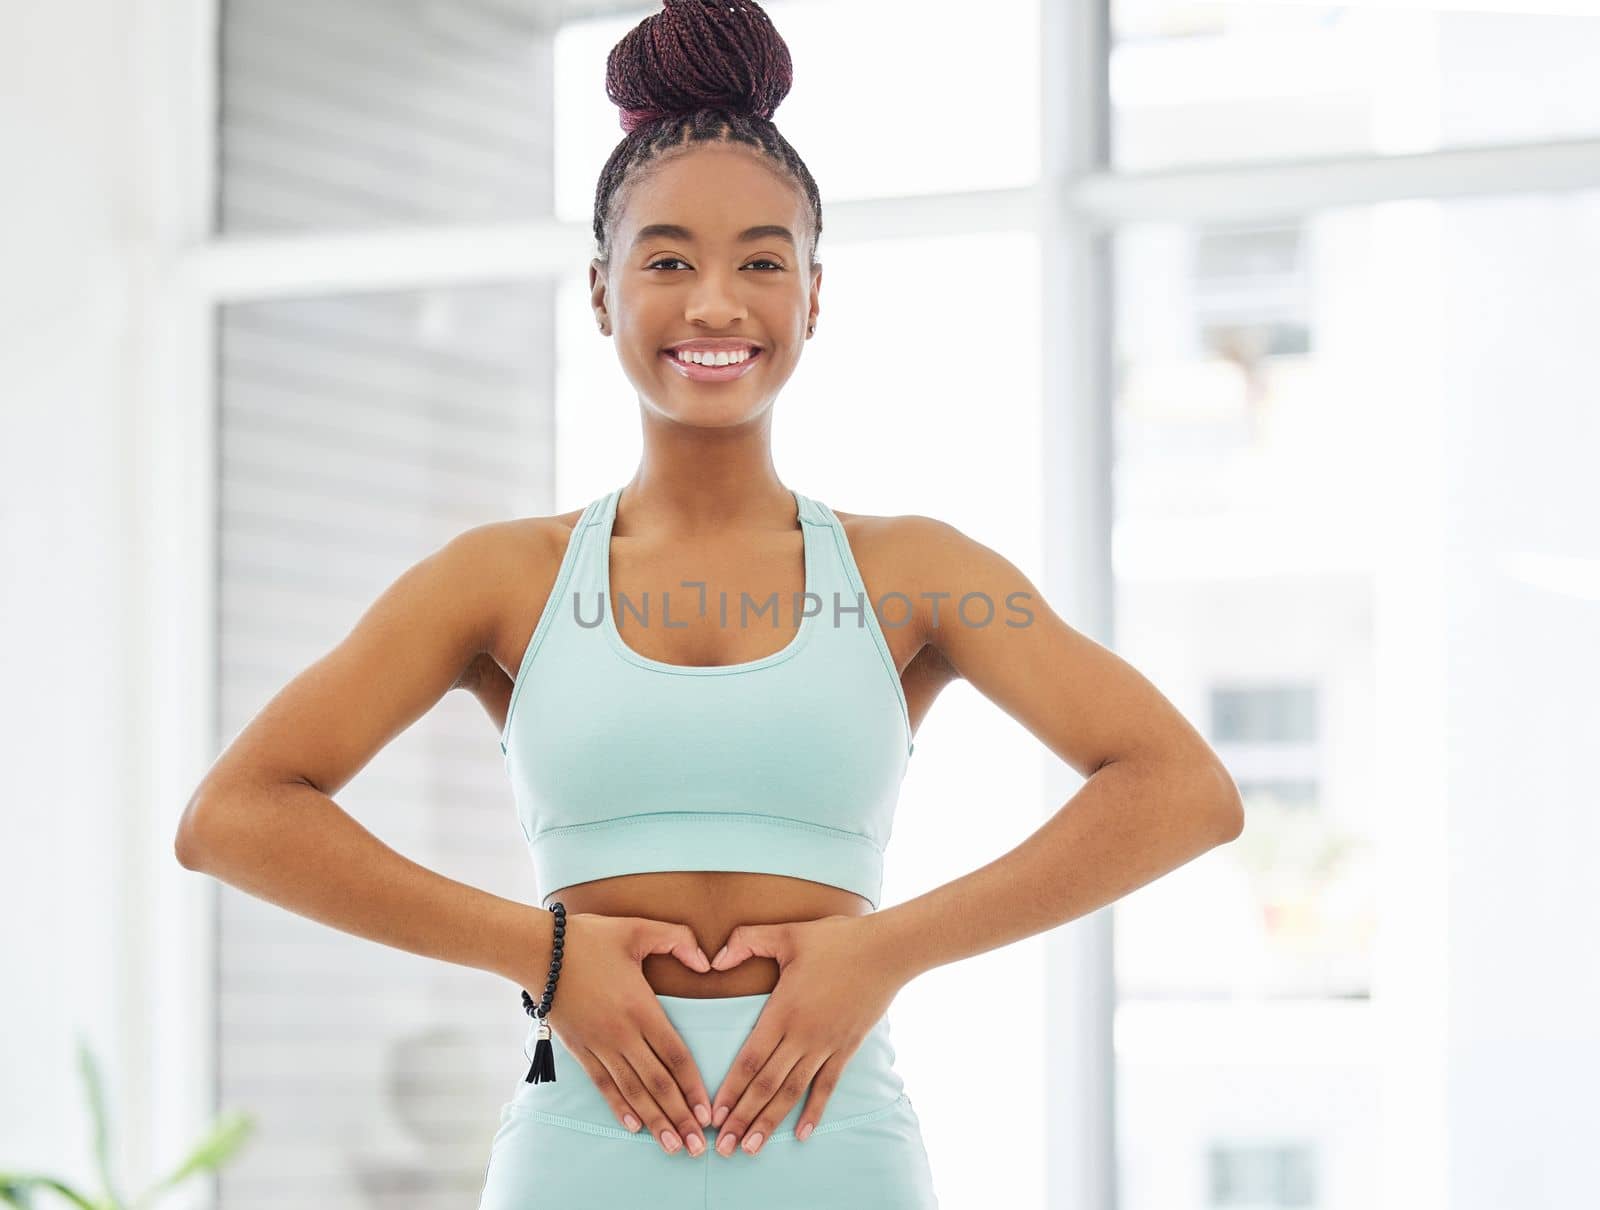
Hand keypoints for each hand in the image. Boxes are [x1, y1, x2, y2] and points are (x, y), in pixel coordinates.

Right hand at [538, 912, 716, 1156]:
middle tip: (699, 1146)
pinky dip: (619, 1107)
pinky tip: (634, 1126)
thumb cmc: (590, 937)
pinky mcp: (579, 1049)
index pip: (675, 1055)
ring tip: (672, 1146)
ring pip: (632, 1091)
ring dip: (654, 1121)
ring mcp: (599, 1045)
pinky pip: (602, 1084)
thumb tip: (707, 963)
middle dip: (680, 1116)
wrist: (538, 952)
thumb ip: (679, 940)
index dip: (693, 1086)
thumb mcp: (639, 928)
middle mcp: (621, 1034)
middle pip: (657, 1083)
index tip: (708, 1112)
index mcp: (641, 1007)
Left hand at [705, 913, 906, 1156]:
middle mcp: (802, 1035)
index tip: (714, 1116)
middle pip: (767, 1085)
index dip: (731, 1090)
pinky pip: (827, 1087)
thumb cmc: (836, 939)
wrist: (887, 951)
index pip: (750, 1059)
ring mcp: (826, 1045)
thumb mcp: (786, 933)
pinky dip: (814, 1112)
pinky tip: (801, 1135)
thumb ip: (746, 942)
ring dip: (770, 1122)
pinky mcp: (846, 1049)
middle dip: (743, 1118)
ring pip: (792, 1092)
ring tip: (752, 1149)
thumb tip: (713, 959)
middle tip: (724, 1148)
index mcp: (783, 1010)